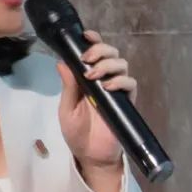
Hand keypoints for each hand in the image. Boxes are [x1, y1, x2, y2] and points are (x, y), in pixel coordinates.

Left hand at [57, 30, 136, 174]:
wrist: (91, 156)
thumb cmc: (77, 133)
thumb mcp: (66, 109)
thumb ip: (67, 87)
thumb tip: (61, 62)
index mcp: (88, 78)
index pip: (94, 52)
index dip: (93, 40)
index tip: (86, 36)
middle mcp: (104, 79)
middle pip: (111, 52)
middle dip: (100, 50)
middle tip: (86, 59)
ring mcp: (116, 90)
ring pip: (122, 63)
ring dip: (108, 64)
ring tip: (94, 75)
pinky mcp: (126, 102)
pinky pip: (130, 83)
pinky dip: (120, 80)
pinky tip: (107, 86)